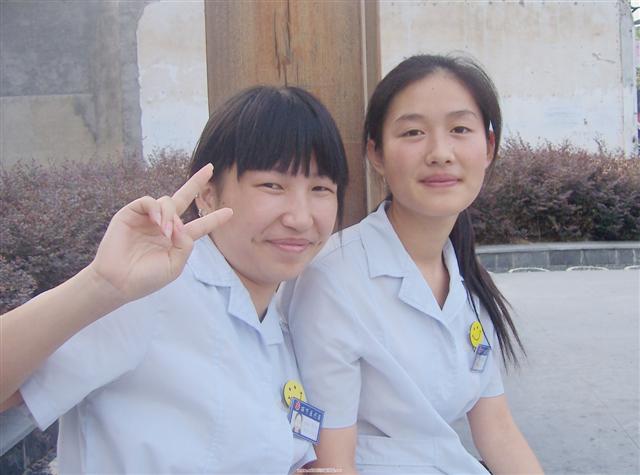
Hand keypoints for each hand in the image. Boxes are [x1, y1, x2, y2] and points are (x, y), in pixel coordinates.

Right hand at [88, 164, 231, 303]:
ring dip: (170, 215)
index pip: (199, 226)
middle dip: (196, 183)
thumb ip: (185, 244)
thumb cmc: (146, 278)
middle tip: (210, 168)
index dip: (214, 219)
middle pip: (183, 198)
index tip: (230, 212)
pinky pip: (148, 202)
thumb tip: (180, 223)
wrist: (118, 282)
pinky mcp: (130, 214)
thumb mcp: (174, 265)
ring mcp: (147, 218)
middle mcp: (163, 225)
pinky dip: (156, 210)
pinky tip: (157, 223)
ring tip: (165, 231)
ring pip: (167, 201)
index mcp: (176, 239)